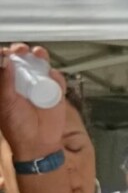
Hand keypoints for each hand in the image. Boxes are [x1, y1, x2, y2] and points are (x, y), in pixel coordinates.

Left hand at [0, 46, 64, 163]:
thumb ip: (5, 82)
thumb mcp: (6, 103)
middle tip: (21, 50)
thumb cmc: (18, 125)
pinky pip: (57, 78)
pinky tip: (52, 76)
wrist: (39, 142)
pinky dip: (56, 75)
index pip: (4, 63)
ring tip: (38, 53)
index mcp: (7, 83)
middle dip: (20, 51)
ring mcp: (40, 84)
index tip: (5, 53)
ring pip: (40, 63)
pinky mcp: (56, 90)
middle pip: (22, 58)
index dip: (4, 55)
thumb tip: (6, 61)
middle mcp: (22, 80)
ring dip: (39, 55)